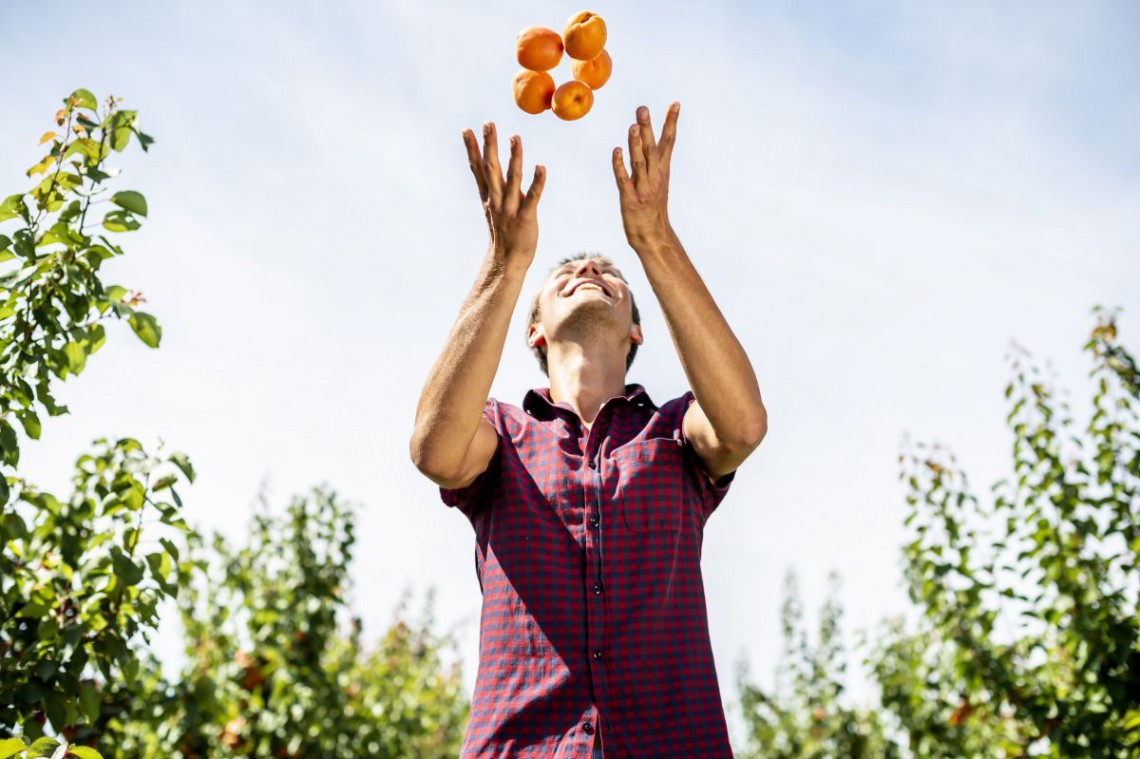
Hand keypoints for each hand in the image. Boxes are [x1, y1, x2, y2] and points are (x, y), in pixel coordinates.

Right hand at [463, 122, 545, 269]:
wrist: (508, 263)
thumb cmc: (504, 233)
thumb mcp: (495, 207)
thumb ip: (495, 187)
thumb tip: (493, 167)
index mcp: (488, 197)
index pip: (477, 169)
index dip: (472, 150)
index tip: (467, 130)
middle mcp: (496, 201)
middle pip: (491, 169)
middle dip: (489, 146)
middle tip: (488, 124)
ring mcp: (510, 209)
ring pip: (512, 180)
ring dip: (514, 158)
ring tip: (515, 137)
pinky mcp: (526, 218)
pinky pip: (532, 198)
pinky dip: (537, 183)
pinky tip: (541, 167)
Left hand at [611, 102, 678, 251]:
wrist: (653, 236)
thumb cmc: (652, 207)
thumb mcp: (657, 181)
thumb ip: (652, 161)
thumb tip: (647, 139)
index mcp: (662, 171)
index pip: (669, 142)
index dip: (671, 123)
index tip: (675, 103)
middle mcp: (655, 177)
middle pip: (652, 148)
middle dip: (648, 127)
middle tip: (643, 108)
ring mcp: (643, 188)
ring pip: (639, 162)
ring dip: (636, 144)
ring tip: (633, 126)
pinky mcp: (630, 199)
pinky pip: (624, 180)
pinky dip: (620, 165)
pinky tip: (616, 151)